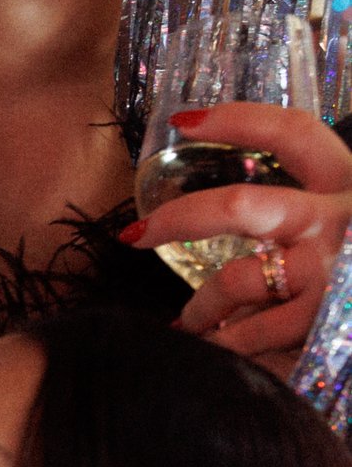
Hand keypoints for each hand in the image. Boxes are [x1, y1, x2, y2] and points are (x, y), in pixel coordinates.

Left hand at [132, 102, 351, 375]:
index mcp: (347, 182)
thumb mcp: (345, 222)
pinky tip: (216, 346)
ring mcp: (334, 267)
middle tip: (136, 235)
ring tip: (189, 324)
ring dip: (201, 306)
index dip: (239, 119)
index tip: (183, 121)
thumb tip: (218, 219)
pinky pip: (252, 332)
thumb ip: (303, 211)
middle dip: (178, 220)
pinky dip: (226, 342)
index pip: (294, 132)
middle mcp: (340, 217)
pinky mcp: (327, 316)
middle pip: (240, 205)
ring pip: (235, 279)